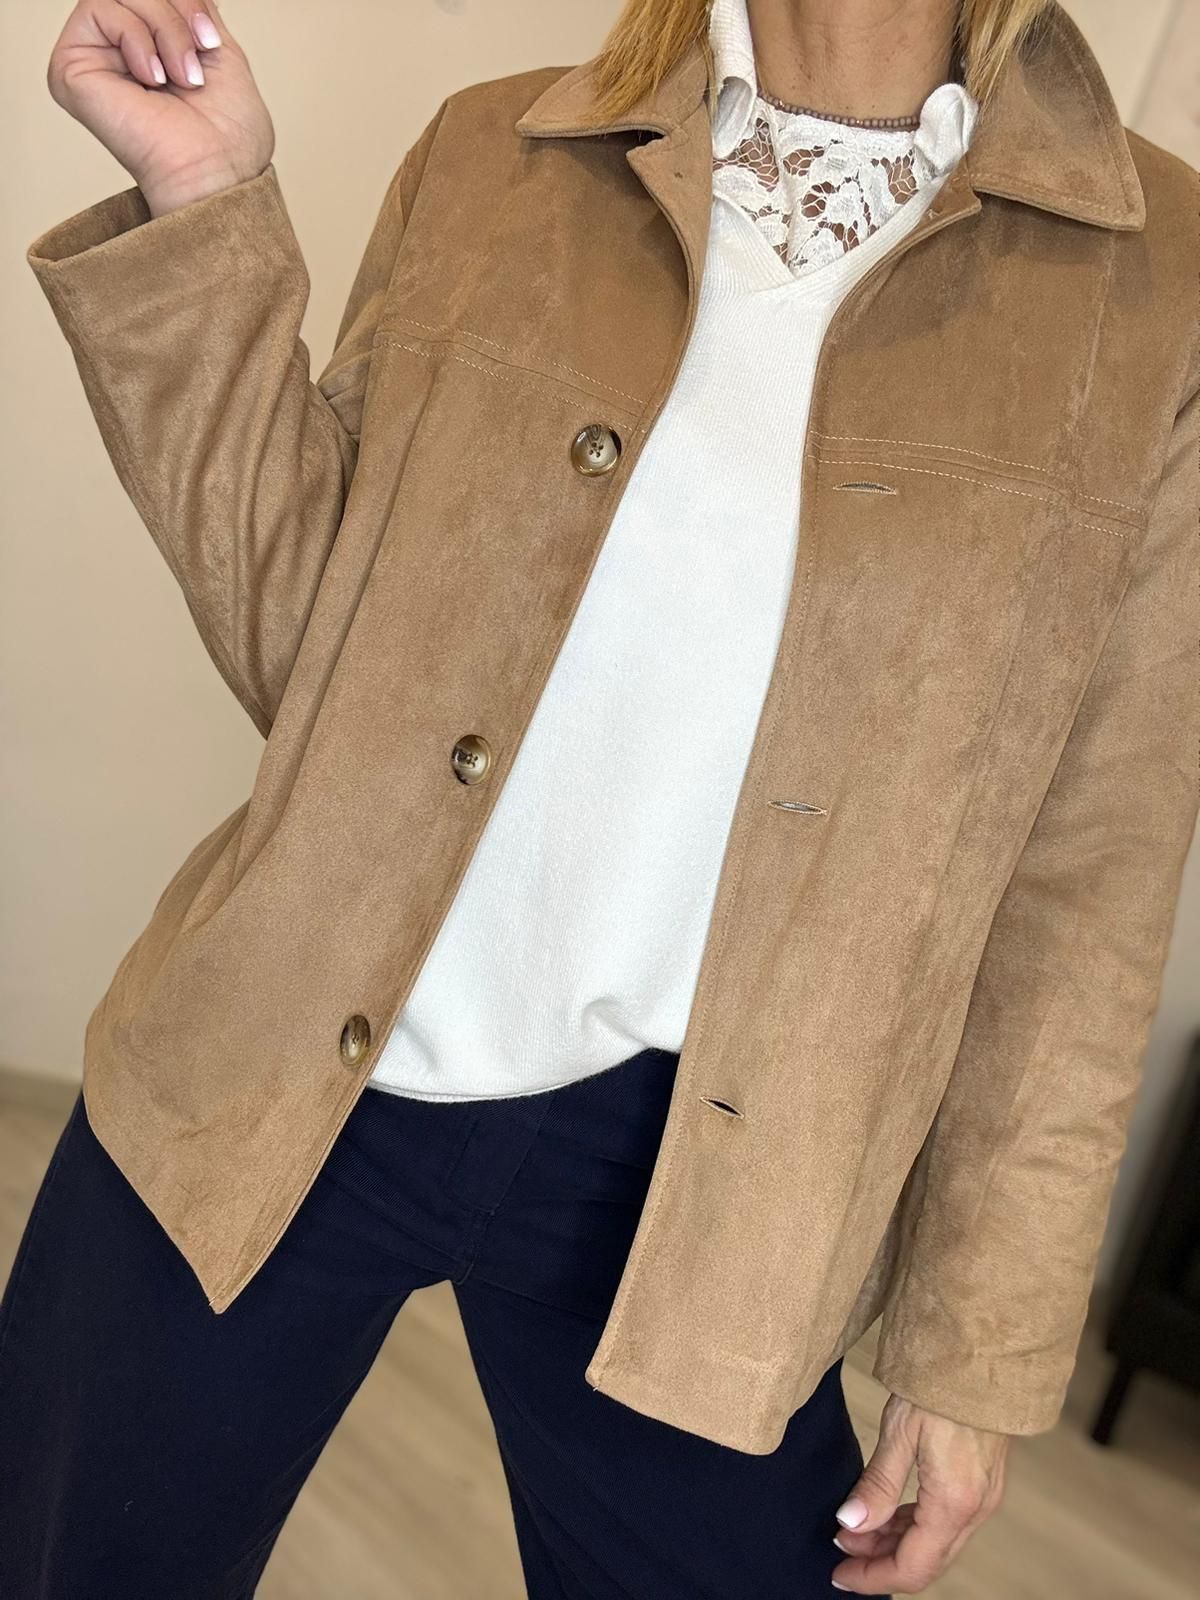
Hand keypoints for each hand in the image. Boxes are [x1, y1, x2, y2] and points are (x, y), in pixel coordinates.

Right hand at [45, 0, 273, 215]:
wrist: (217, 172)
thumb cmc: (227, 132)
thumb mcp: (218, 46)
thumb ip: (188, 4)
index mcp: (145, 45)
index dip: (186, 2)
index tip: (211, 42)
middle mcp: (113, 50)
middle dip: (178, 12)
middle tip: (198, 59)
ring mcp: (90, 57)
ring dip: (166, 28)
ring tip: (183, 77)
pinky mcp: (70, 68)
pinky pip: (100, 7)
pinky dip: (139, 39)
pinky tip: (153, 80)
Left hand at [831, 1393, 1008, 1593]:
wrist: (982, 1352)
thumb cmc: (940, 1385)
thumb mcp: (900, 1432)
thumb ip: (877, 1484)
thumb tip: (850, 1524)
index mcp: (954, 1503)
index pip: (913, 1567)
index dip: (873, 1577)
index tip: (839, 1573)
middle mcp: (975, 1509)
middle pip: (926, 1562)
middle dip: (881, 1562)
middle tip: (840, 1549)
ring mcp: (982, 1497)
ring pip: (936, 1544)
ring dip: (895, 1543)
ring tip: (855, 1528)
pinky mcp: (981, 1483)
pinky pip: (946, 1522)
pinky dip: (914, 1525)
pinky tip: (887, 1513)